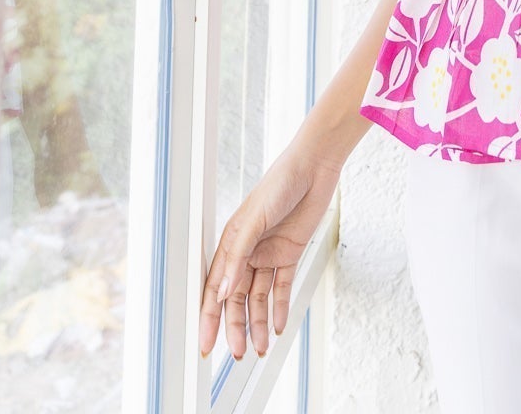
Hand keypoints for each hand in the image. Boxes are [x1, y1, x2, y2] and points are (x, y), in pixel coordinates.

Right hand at [198, 142, 342, 362]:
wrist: (315, 167)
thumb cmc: (280, 182)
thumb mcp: (255, 219)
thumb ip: (239, 256)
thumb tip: (224, 291)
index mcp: (231, 242)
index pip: (215, 288)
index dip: (209, 317)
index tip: (205, 344)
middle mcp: (247, 252)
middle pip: (236, 299)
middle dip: (236, 327)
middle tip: (238, 354)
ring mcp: (269, 254)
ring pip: (259, 298)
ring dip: (259, 323)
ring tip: (261, 348)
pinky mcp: (290, 253)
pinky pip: (281, 287)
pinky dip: (280, 308)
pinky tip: (279, 327)